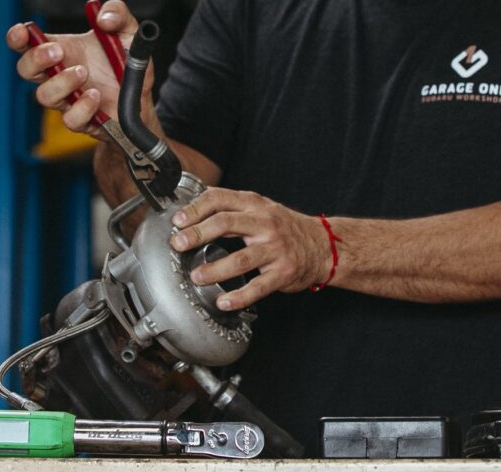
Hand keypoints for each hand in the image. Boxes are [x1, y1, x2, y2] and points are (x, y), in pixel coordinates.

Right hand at [5, 0, 149, 136]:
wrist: (143, 96)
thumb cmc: (127, 64)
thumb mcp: (128, 31)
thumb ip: (118, 13)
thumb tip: (103, 17)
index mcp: (63, 50)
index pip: (28, 43)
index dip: (18, 37)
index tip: (23, 31)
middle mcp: (60, 75)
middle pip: (26, 70)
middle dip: (36, 59)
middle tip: (58, 51)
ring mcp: (68, 99)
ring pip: (44, 96)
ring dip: (61, 82)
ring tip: (83, 72)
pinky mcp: (83, 120)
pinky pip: (71, 119)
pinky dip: (82, 107)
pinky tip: (96, 95)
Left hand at [169, 188, 332, 309]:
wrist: (322, 245)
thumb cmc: (284, 228)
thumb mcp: (261, 208)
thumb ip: (232, 206)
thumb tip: (195, 205)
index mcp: (255, 205)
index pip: (220, 199)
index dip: (196, 209)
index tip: (178, 221)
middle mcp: (265, 223)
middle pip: (226, 223)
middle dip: (198, 233)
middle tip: (178, 244)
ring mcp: (275, 248)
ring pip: (240, 258)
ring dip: (215, 269)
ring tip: (197, 276)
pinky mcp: (283, 272)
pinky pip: (258, 287)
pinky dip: (239, 296)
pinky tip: (224, 301)